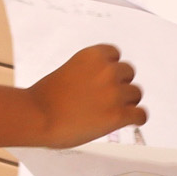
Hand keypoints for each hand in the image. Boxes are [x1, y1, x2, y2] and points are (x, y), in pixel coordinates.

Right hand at [27, 45, 143, 146]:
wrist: (35, 116)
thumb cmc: (44, 98)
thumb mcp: (68, 71)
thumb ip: (89, 72)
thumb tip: (101, 85)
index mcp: (93, 55)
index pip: (115, 54)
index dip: (111, 67)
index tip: (105, 78)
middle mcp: (107, 70)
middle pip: (128, 73)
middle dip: (119, 84)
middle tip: (106, 98)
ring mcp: (114, 92)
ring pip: (136, 94)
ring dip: (127, 102)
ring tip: (111, 112)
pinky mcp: (118, 114)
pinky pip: (141, 115)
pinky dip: (137, 118)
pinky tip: (130, 121)